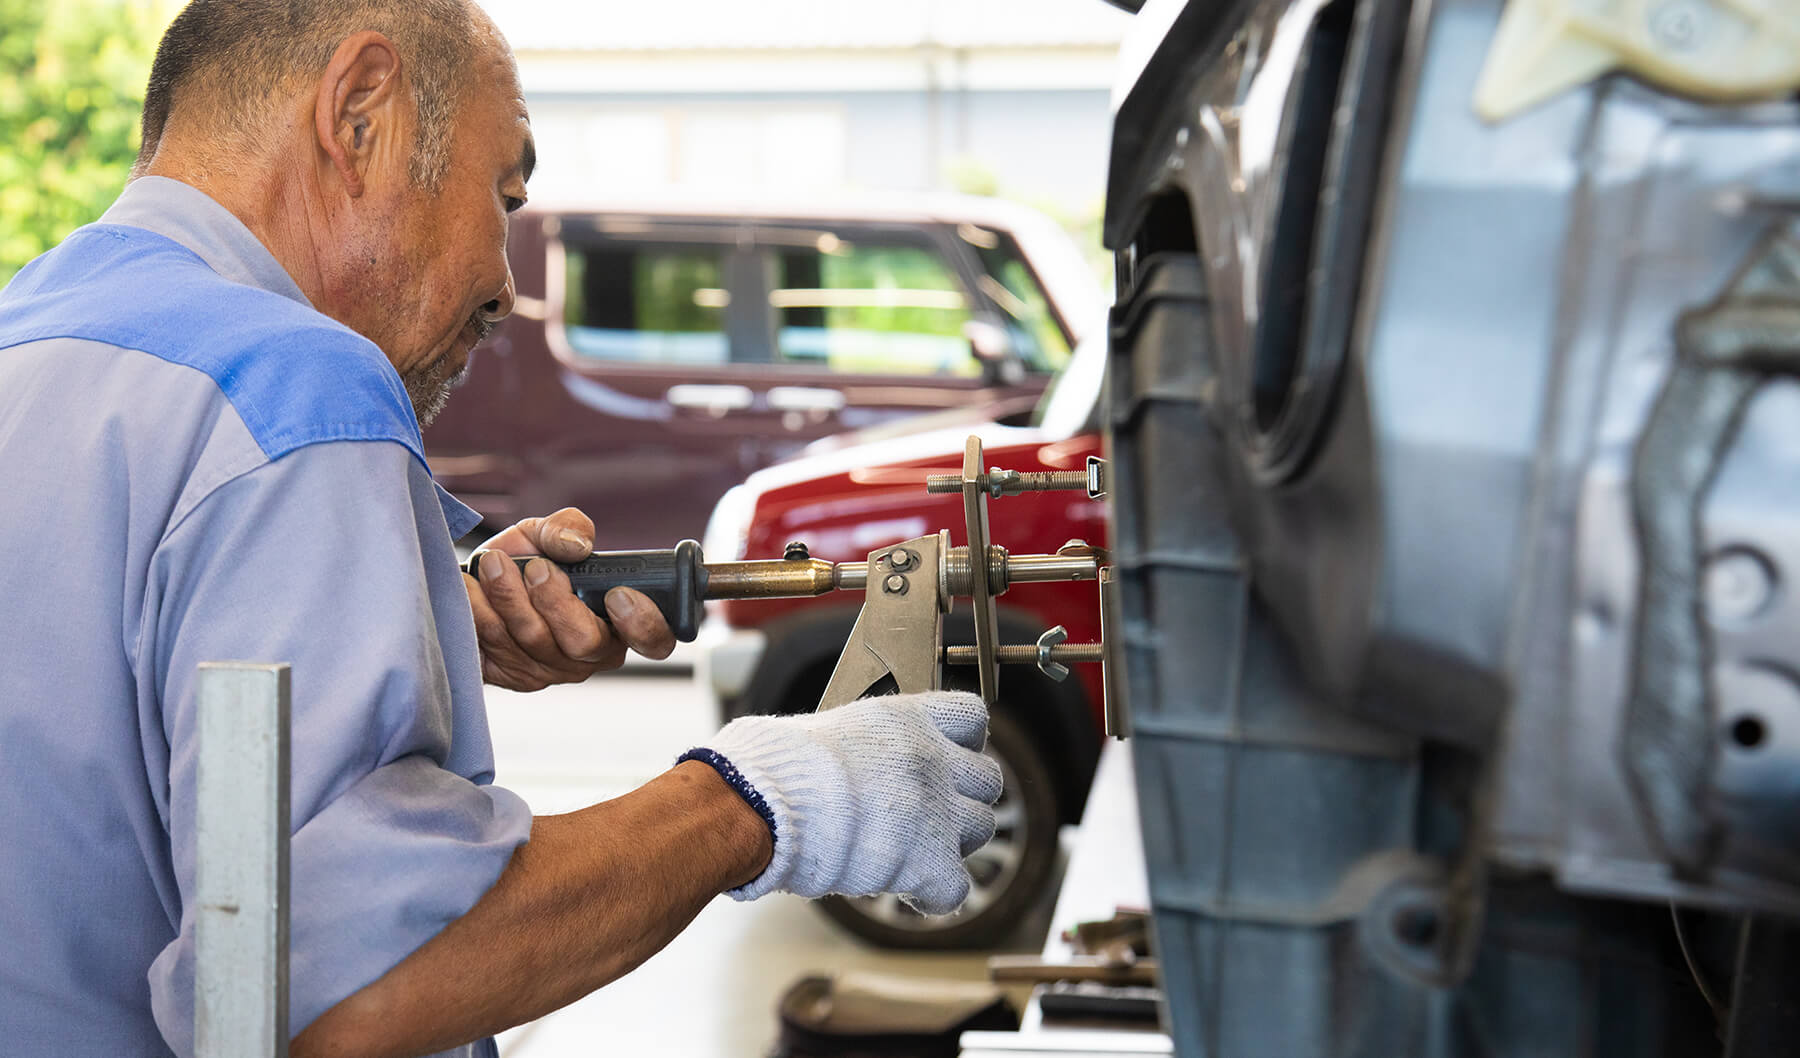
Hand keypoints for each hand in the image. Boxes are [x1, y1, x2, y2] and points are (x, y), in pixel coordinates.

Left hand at [464, 507, 675, 689]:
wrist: (476, 583)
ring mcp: (555, 669)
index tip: (617, 594)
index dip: (642, 622)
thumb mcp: (547, 534)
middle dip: (555, 599)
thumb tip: (576, 547)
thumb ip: (567, 528)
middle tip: (535, 567)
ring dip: (509, 596)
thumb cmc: (524, 560)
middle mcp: (594, 652)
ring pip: (536, 640)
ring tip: (493, 564)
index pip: (655, 639)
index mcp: (621, 619)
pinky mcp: (517, 676)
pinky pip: (499, 647)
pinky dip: (482, 611)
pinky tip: (472, 587)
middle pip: (585, 642)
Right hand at [683, 691, 1003, 913]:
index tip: (944, 760)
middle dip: (960, 798)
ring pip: (981, 829)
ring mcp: (937, 810)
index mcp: (909, 718)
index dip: (962, 744)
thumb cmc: (775, 767)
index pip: (972, 718)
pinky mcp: (929, 860)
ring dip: (951, 842)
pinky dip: (935, 894)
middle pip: (987, 780)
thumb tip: (856, 762)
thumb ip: (864, 744)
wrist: (764, 802)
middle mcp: (933, 759)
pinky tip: (909, 889)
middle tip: (925, 814)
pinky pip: (957, 888)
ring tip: (910, 850)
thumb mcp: (827, 729)